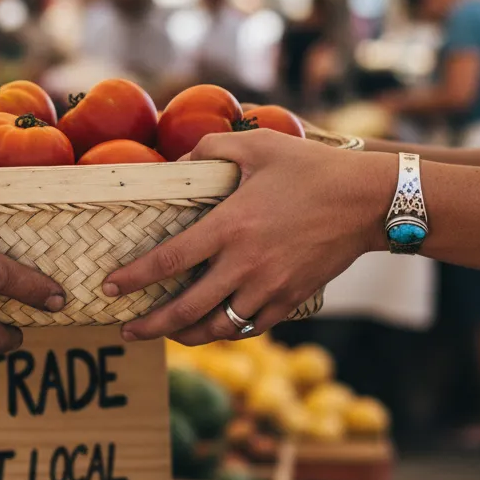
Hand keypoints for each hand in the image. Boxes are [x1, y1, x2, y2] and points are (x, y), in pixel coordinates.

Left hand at [104, 130, 391, 343]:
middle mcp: (245, 264)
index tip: (110, 288)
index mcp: (230, 226)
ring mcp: (270, 287)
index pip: (169, 260)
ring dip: (186, 336)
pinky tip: (211, 329)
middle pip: (186, 307)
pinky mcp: (292, 299)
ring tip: (165, 335)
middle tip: (126, 331)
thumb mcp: (258, 144)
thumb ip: (210, 147)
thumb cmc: (311, 167)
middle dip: (150, 325)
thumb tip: (177, 161)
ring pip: (218, 327)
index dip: (135, 277)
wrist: (369, 201)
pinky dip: (226, 332)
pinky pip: (251, 326)